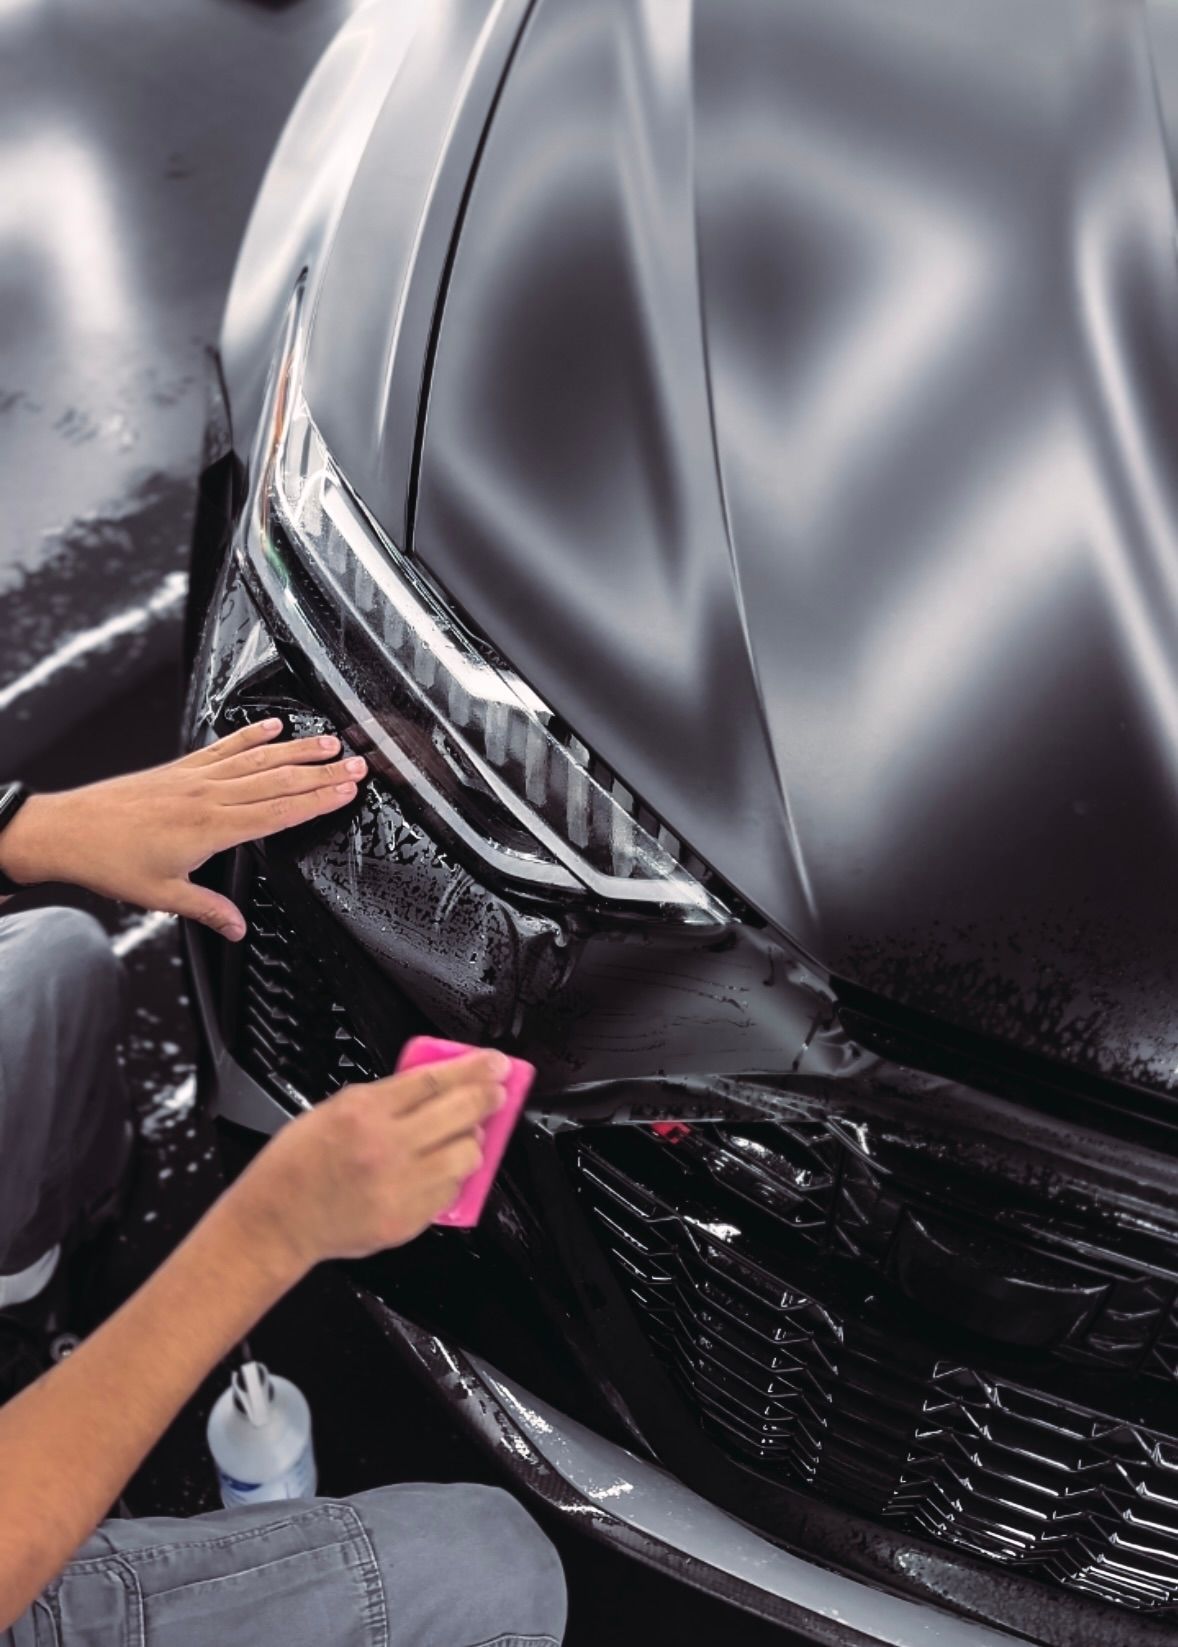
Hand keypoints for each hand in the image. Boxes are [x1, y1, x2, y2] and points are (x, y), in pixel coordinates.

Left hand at [0, 719, 365, 938]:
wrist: (68, 830)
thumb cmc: (111, 862)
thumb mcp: (163, 896)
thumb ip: (208, 909)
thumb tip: (239, 928)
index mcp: (211, 828)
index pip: (278, 812)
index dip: (318, 801)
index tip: (348, 792)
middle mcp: (209, 796)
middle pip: (278, 781)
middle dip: (322, 773)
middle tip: (358, 765)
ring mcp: (196, 777)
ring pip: (258, 760)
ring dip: (298, 750)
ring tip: (331, 743)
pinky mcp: (181, 768)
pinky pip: (224, 747)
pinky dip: (251, 735)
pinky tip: (274, 726)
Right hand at [227, 1051, 510, 1270]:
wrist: (276, 1220)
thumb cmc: (298, 1164)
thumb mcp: (334, 1109)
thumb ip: (386, 1097)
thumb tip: (435, 1086)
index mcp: (364, 1111)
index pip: (434, 1080)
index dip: (472, 1068)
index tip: (495, 1063)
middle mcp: (386, 1147)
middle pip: (459, 1112)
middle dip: (487, 1097)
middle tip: (497, 1091)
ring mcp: (399, 1186)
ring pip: (466, 1154)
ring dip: (472, 1141)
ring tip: (465, 1137)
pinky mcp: (407, 1220)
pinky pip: (450, 1192)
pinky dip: (452, 1178)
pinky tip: (440, 1171)